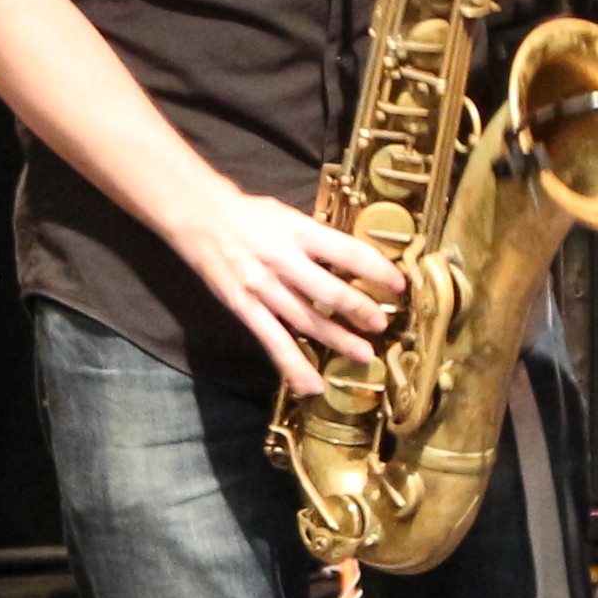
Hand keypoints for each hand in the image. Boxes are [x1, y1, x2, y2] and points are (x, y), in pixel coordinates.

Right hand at [164, 189, 408, 388]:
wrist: (199, 216)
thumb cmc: (249, 214)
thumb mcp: (289, 215)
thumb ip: (316, 239)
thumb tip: (353, 263)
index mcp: (298, 230)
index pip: (347, 251)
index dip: (376, 270)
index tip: (398, 285)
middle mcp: (282, 259)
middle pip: (329, 291)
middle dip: (359, 310)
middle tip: (381, 325)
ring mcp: (261, 286)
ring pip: (305, 320)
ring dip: (336, 340)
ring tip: (363, 354)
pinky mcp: (243, 307)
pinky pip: (272, 340)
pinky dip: (293, 364)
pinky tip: (311, 383)